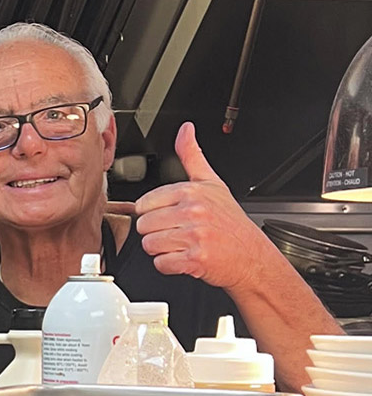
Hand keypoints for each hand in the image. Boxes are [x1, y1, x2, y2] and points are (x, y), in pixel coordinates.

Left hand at [133, 122, 273, 290]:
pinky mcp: (195, 259)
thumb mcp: (212, 183)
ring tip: (182, 245)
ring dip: (162, 250)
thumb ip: (192, 156)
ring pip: (149, 245)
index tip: (171, 217)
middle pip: (144, 226)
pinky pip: (161, 264)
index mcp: (191, 192)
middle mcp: (193, 211)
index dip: (154, 214)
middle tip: (178, 234)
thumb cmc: (230, 223)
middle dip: (157, 233)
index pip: (144, 204)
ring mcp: (195, 235)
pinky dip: (170, 266)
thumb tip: (185, 130)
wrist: (252, 256)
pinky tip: (185, 258)